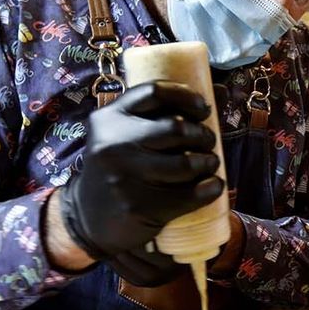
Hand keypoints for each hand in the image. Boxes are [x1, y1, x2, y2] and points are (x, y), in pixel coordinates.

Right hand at [58, 81, 223, 285]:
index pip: (154, 92)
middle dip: (202, 134)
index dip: (186, 96)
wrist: (87, 219)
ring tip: (209, 163)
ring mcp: (124, 176)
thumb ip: (166, 112)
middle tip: (208, 142)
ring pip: (185, 162)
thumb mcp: (127, 136)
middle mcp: (112, 143)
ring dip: (208, 161)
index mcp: (110, 117)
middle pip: (176, 127)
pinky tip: (214, 185)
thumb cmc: (118, 169)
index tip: (202, 109)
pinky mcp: (138, 206)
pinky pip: (189, 194)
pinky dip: (210, 187)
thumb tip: (221, 90)